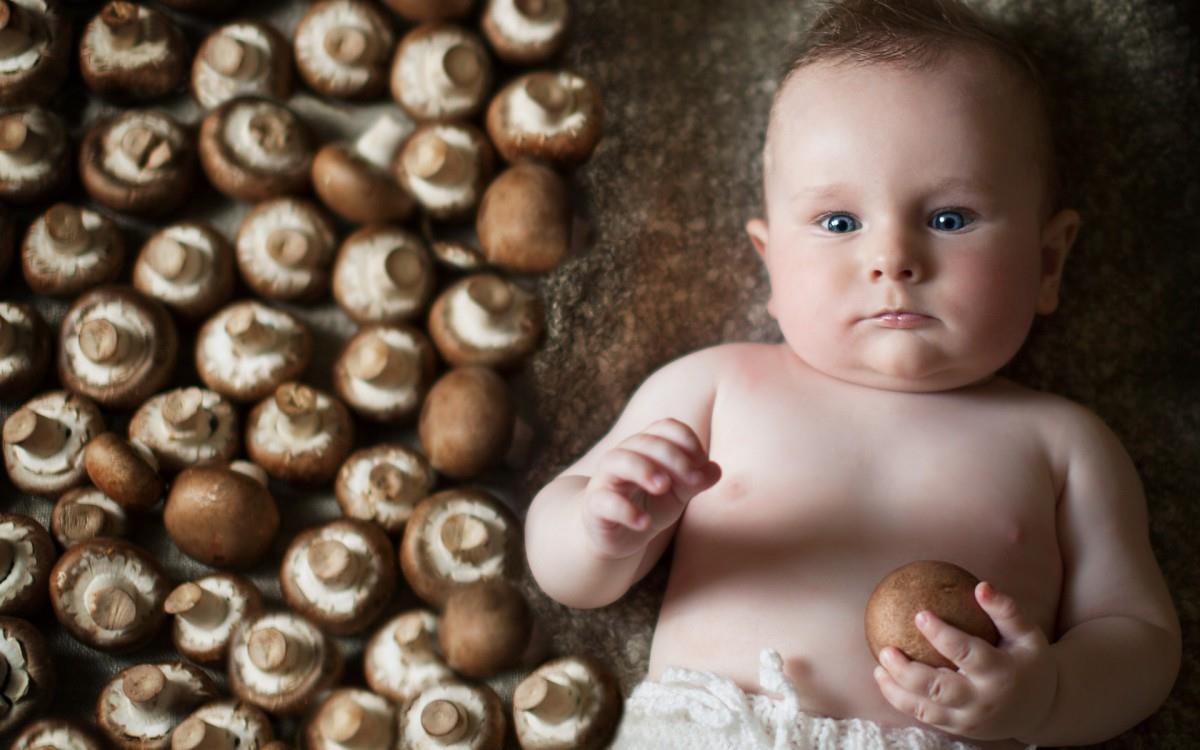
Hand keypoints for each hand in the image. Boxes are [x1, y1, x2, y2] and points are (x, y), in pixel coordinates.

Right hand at [580, 418, 720, 559]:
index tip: (701, 464)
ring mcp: (605, 478)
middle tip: (693, 481)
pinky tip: (644, 522)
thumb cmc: (649, 504)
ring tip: (664, 487)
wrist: (616, 535)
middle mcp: (623, 455)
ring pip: (619, 460)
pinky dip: (626, 510)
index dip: (687, 441)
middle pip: (646, 441)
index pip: (665, 427)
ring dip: (644, 470)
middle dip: (674, 458)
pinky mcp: (595, 505)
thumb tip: (715, 470)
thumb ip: (696, 481)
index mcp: (646, 446)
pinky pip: (605, 500)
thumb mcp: (679, 494)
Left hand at [872, 581, 1058, 741]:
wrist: (1042, 708)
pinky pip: (926, 717)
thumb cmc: (1029, 661)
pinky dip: (902, 701)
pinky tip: (886, 680)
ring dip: (897, 690)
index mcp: (1001, 673)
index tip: (919, 614)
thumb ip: (1006, 610)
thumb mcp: (1027, 634)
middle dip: (907, 671)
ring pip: (926, 709)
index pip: (966, 653)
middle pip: (938, 687)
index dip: (941, 634)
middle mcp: (983, 700)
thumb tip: (981, 586)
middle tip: (887, 648)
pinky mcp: (959, 729)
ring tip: (878, 667)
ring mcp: (970, 719)